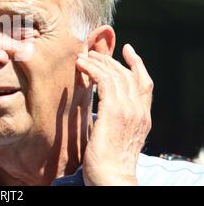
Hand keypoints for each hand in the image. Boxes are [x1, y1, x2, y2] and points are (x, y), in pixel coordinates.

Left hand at [76, 44, 153, 185]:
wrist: (111, 177)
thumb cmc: (107, 162)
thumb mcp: (117, 136)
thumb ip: (116, 120)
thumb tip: (102, 110)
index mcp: (143, 117)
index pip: (145, 83)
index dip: (137, 64)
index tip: (128, 50)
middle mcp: (139, 111)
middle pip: (128, 75)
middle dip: (110, 60)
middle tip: (93, 52)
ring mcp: (128, 109)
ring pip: (115, 75)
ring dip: (98, 62)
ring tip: (83, 56)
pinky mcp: (114, 110)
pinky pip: (104, 80)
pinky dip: (92, 69)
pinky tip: (81, 66)